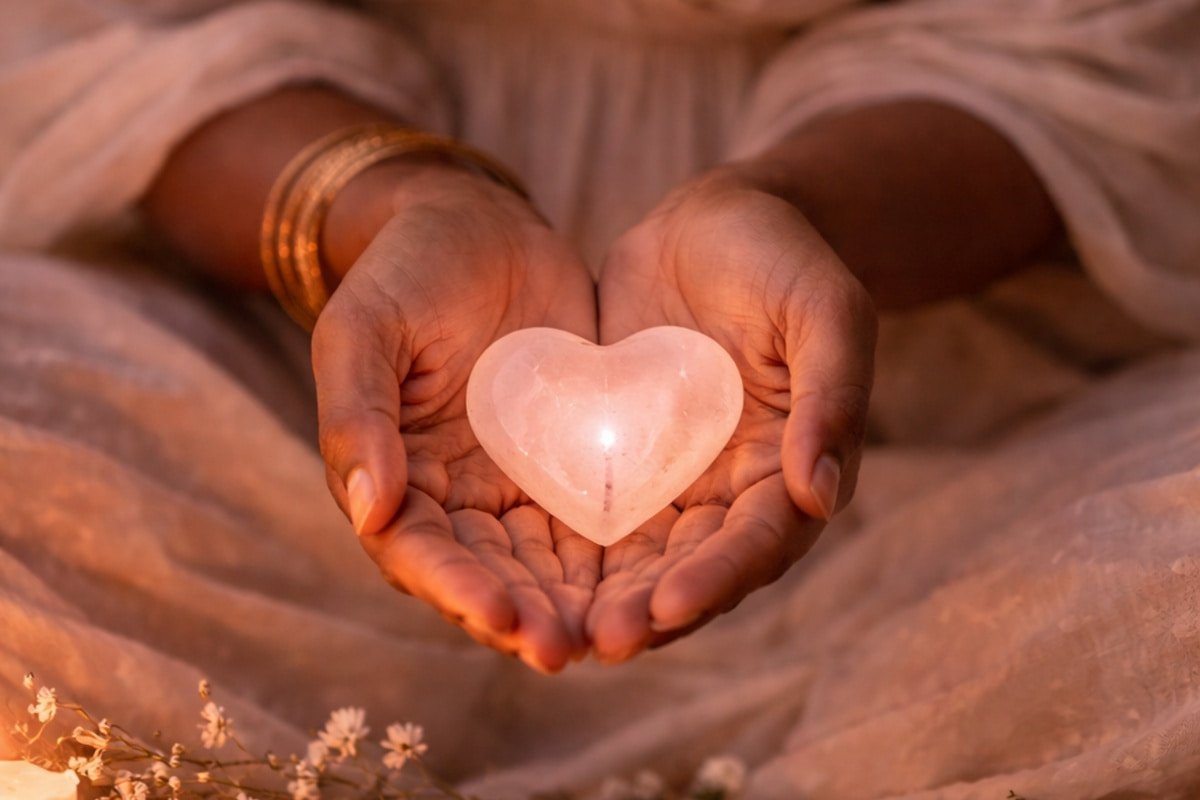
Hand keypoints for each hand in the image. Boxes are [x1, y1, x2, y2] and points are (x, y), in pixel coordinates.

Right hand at [312, 164, 601, 672]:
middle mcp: (455, 498)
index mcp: (392, 478)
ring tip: (615, 636)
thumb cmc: (403, 273)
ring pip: (546, 565)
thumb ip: (357, 415)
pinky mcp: (571, 463)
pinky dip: (618, 556)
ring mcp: (516, 485)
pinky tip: (655, 578)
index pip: (419, 553)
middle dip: (525, 617)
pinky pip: (595, 518)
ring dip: (575, 605)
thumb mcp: (364, 329)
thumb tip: (367, 509)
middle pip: (488, 576)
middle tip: (568, 649)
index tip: (501, 617)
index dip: (456, 590)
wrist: (475, 227)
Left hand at [589, 172, 876, 661]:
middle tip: (600, 641)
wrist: (717, 223)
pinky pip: (592, 508)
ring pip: (637, 556)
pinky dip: (565, 546)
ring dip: (602, 597)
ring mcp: (672, 478)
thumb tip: (820, 497)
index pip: (757, 541)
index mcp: (790, 470)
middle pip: (691, 567)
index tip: (669, 607)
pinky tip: (522, 571)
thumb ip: (829, 396)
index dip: (717, 577)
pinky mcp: (620, 456)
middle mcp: (730, 491)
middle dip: (650, 610)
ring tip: (557, 632)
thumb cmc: (785, 261)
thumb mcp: (823, 312)